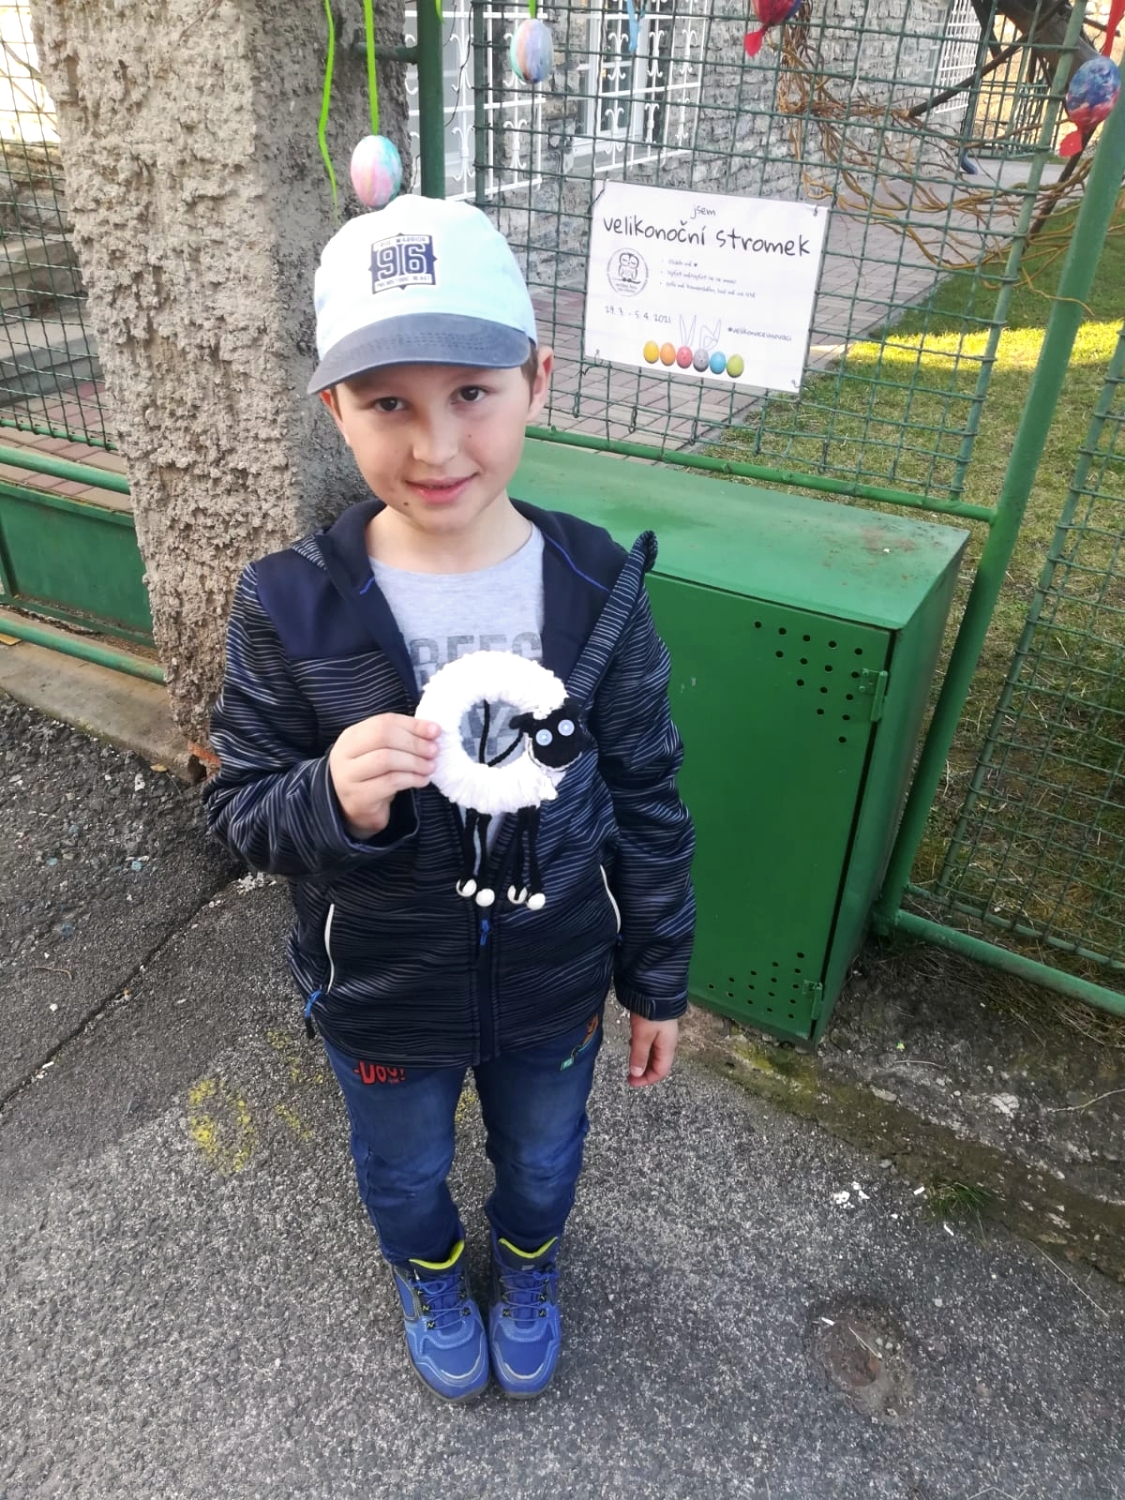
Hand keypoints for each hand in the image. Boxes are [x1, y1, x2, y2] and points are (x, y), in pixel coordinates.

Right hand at [329, 714, 439, 837]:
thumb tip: (433, 730)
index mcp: (352, 736)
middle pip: (383, 737)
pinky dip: (411, 779)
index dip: (412, 725)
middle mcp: (345, 753)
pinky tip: (422, 781)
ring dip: (414, 762)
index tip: (435, 730)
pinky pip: (389, 782)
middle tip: (434, 751)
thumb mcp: (382, 752)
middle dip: (414, 743)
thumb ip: (402, 738)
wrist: (353, 810)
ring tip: (430, 767)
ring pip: (385, 759)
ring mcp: (348, 776)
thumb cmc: (372, 776)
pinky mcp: (358, 797)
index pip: (384, 722)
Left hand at [627, 1015, 678, 1087]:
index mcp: (667, 1047)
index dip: (646, 1080)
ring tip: (630, 1061)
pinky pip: (651, 1043)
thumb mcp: (642, 1035)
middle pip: (658, 1063)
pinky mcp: (657, 1025)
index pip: (660, 1071)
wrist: (656, 988)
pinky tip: (633, 1043)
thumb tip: (636, 1074)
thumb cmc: (651, 1013)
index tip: (631, 1082)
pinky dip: (642, 1048)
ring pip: (654, 1053)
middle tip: (629, 1076)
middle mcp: (668, 1042)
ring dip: (643, 1060)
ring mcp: (663, 1033)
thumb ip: (639, 1055)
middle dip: (644, 1072)